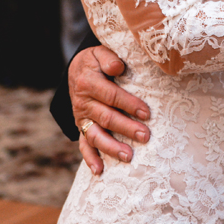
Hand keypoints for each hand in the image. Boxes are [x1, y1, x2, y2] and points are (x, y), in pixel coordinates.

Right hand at [69, 45, 149, 174]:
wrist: (77, 70)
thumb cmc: (96, 61)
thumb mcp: (99, 52)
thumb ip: (108, 58)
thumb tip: (118, 66)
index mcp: (89, 83)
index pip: (111, 96)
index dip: (129, 104)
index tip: (146, 113)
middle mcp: (83, 103)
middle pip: (106, 118)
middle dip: (126, 128)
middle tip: (145, 136)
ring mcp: (82, 118)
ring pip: (95, 135)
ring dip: (111, 147)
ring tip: (128, 156)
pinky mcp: (82, 128)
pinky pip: (84, 145)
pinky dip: (90, 158)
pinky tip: (100, 171)